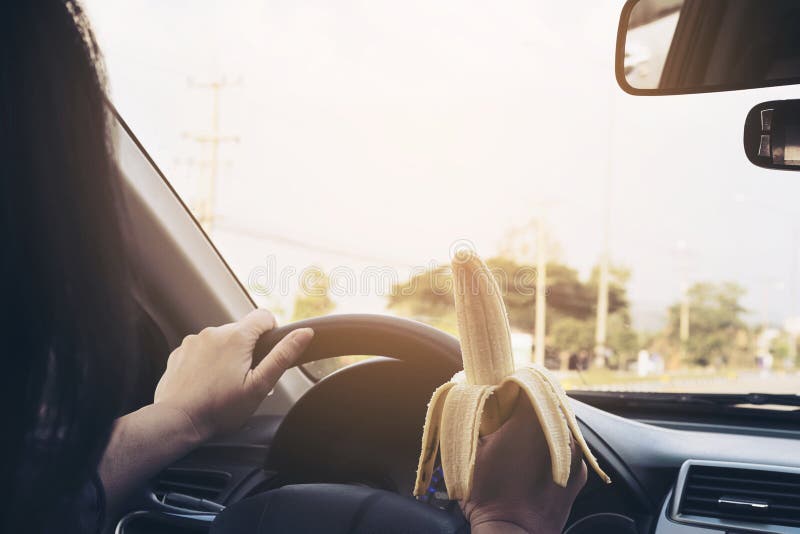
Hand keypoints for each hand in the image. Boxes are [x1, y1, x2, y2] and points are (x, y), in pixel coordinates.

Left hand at [154, 309, 313, 440]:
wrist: (177, 422)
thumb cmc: (219, 409)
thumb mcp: (260, 386)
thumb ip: (283, 355)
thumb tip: (304, 333)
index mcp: (236, 337)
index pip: (264, 316)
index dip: (271, 333)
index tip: (265, 355)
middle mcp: (213, 332)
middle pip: (241, 330)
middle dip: (247, 350)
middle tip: (244, 379)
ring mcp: (194, 341)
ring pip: (221, 340)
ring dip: (226, 355)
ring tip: (223, 383)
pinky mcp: (180, 352)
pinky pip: (201, 349)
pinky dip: (207, 361)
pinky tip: (206, 383)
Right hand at [462, 394, 586, 533]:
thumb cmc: (488, 494)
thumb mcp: (470, 448)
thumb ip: (476, 418)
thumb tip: (477, 401)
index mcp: (530, 417)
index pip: (526, 384)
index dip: (511, 388)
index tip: (501, 395)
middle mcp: (558, 430)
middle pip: (545, 403)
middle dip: (528, 407)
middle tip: (509, 420)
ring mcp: (573, 452)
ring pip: (558, 426)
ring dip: (542, 427)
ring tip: (522, 443)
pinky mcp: (579, 472)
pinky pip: (566, 449)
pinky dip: (553, 450)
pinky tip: (535, 462)